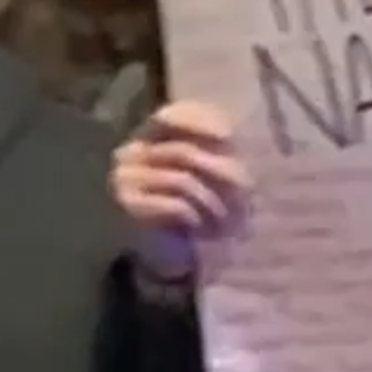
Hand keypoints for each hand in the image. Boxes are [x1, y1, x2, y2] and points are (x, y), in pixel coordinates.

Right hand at [111, 100, 249, 281]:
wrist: (165, 255)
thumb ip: (211, 148)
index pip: (171, 116)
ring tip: (225, 221)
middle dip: (222, 174)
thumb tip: (227, 133)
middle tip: (247, 195)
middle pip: (183, 152)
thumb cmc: (192, 210)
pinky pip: (174, 204)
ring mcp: (124, 179)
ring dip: (212, 203)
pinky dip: (196, 217)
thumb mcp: (206, 174)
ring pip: (182, 180)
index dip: (201, 123)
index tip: (229, 137)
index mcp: (147, 138)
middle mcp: (129, 153)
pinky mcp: (128, 205)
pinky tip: (200, 228)